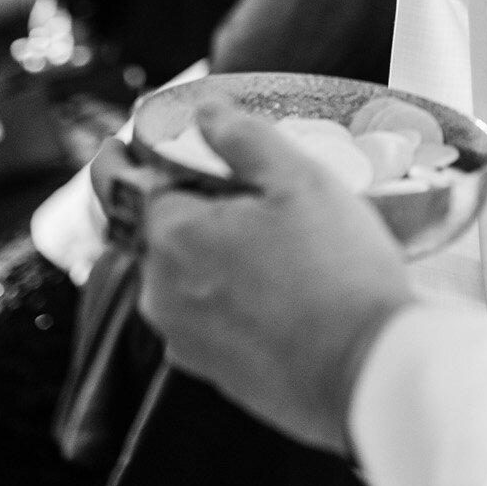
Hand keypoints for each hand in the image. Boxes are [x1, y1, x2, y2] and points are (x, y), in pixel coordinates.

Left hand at [137, 105, 414, 454]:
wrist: (367, 370)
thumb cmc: (337, 271)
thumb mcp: (301, 180)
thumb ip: (245, 139)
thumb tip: (205, 113)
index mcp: (173, 236)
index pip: (124, 185)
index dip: (122, 159)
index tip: (119, 144)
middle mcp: (162, 292)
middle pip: (155, 231)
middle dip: (182, 205)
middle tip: (234, 187)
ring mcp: (184, 338)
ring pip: (180, 275)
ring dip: (208, 251)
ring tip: (267, 238)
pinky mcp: (212, 371)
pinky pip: (204, 315)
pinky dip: (226, 293)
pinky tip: (275, 286)